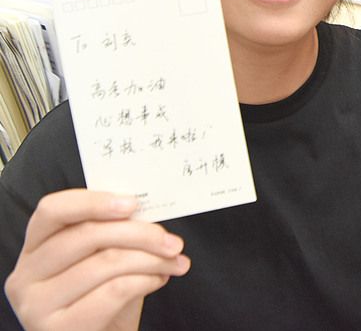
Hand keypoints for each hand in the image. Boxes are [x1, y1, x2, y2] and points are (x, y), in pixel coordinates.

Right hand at [5, 189, 190, 330]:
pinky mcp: (57, 329)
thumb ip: (113, 234)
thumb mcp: (103, 259)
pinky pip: (113, 292)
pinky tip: (159, 280)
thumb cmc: (103, 298)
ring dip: (152, 260)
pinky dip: (145, 281)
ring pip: (105, 263)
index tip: (133, 203)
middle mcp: (26, 275)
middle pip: (86, 236)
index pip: (52, 210)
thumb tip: (148, 214)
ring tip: (174, 262)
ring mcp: (35, 304)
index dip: (93, 202)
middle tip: (173, 242)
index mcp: (35, 248)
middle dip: (141, 234)